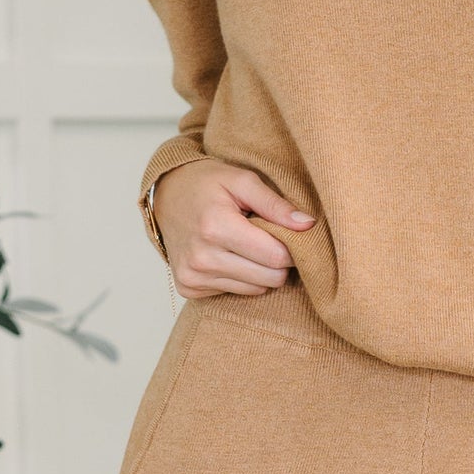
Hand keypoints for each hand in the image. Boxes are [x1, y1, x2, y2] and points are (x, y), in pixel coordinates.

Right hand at [153, 157, 313, 296]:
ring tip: (245, 245)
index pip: (275, 256)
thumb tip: (308, 225)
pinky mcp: (188, 288)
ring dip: (259, 270)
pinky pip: (234, 293)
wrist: (166, 195)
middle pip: (269, 278)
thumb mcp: (242, 181)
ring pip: (255, 289)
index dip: (291, 247)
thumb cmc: (206, 184)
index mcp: (215, 227)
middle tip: (268, 239)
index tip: (288, 234)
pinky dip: (239, 277)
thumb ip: (276, 204)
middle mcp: (201, 258)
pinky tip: (228, 255)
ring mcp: (192, 276)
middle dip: (277, 261)